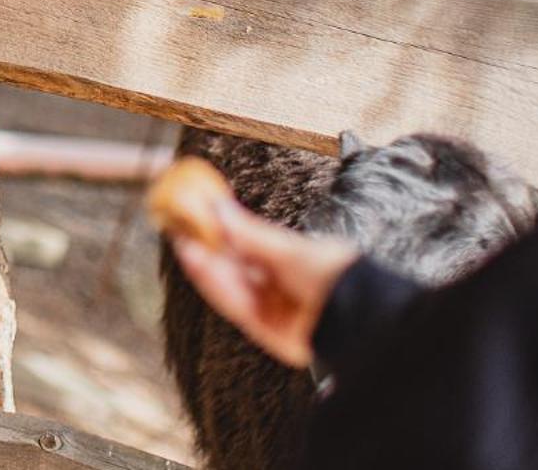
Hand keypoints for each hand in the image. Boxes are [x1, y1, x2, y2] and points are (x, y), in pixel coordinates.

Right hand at [170, 197, 359, 367]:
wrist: (356, 314)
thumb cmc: (333, 275)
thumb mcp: (287, 248)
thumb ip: (250, 233)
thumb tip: (219, 206)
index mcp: (290, 264)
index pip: (248, 248)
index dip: (221, 234)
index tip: (197, 215)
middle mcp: (280, 287)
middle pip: (235, 269)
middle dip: (207, 251)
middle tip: (181, 229)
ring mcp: (273, 310)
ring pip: (232, 287)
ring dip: (206, 267)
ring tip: (185, 245)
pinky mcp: (266, 331)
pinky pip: (235, 306)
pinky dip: (215, 286)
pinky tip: (200, 264)